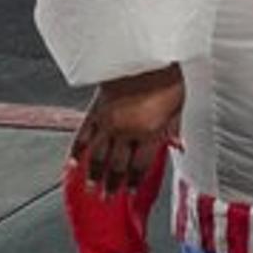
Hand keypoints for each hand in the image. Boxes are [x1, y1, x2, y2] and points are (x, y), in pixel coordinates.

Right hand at [70, 64, 183, 193]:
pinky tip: (73, 163)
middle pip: (117, 165)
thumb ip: (174, 128)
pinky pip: (83, 135)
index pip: (140, 165)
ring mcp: (108, 122)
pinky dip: (77, 151)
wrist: (142, 54)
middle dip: (112, 184)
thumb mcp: (178, 104)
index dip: (134, 181)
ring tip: (90, 188)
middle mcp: (126, 131)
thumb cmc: (165, 77)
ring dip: (93, 174)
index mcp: (149, 132)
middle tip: (107, 198)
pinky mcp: (95, 111)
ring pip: (98, 155)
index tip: (129, 193)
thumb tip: (179, 146)